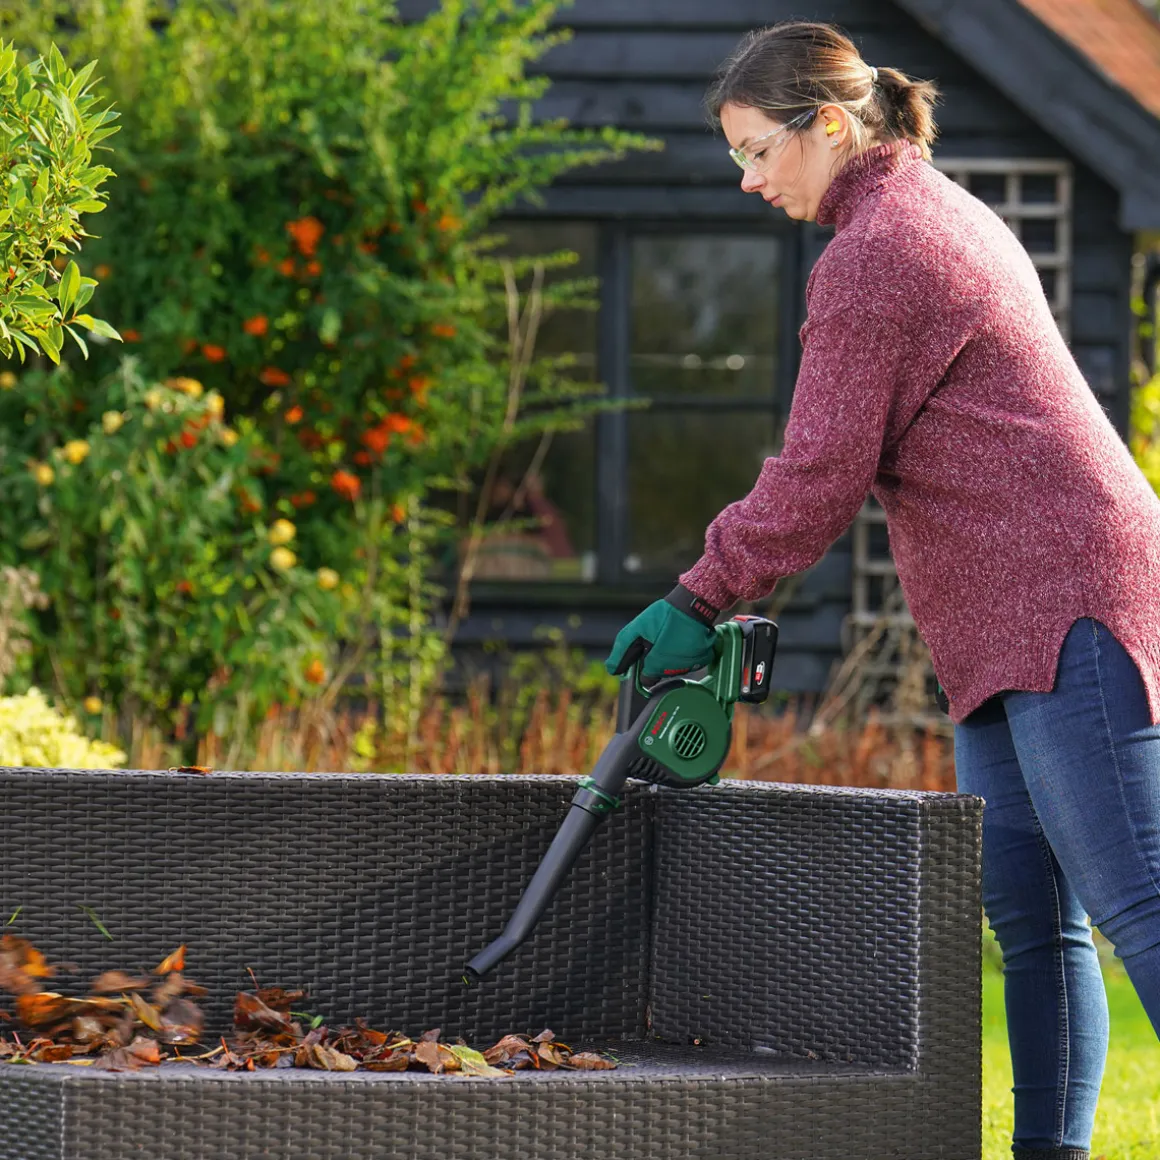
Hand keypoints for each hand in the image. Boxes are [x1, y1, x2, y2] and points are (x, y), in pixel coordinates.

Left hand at [604, 585, 718, 678]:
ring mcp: (690, 665)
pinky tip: (684, 638)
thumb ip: (622, 650)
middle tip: (659, 641)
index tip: (645, 655)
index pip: (646, 680)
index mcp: (657, 665)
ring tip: (672, 636)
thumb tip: (612, 670)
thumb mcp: (637, 629)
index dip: (643, 668)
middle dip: (657, 660)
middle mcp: (674, 670)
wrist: (693, 605)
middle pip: (661, 673)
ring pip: (676, 668)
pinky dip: (687, 653)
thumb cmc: (664, 616)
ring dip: (672, 657)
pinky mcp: (703, 659)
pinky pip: (691, 661)